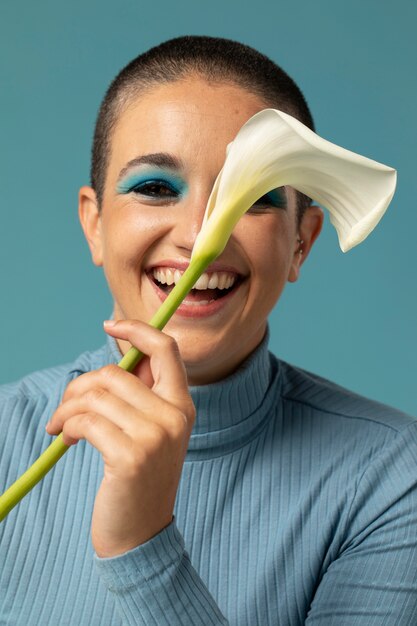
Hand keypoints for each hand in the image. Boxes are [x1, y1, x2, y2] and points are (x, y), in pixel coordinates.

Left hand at [46, 319, 195, 557]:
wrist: (141, 533)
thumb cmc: (139, 477)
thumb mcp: (151, 432)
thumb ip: (141, 394)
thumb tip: (119, 356)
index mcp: (184, 405)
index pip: (167, 350)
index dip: (137, 330)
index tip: (109, 324)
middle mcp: (176, 416)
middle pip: (117, 372)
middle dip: (80, 386)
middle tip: (66, 406)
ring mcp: (156, 436)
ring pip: (97, 395)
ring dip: (67, 408)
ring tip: (61, 426)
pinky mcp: (131, 456)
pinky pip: (86, 421)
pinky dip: (67, 426)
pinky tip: (66, 439)